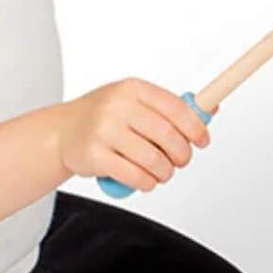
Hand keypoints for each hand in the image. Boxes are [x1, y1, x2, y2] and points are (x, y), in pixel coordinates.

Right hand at [56, 80, 212, 193]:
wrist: (62, 132)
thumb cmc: (104, 117)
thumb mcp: (134, 101)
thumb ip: (168, 107)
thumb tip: (210, 108)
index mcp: (133, 89)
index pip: (175, 107)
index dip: (195, 127)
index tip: (202, 140)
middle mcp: (117, 106)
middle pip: (167, 135)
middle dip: (182, 154)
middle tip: (180, 160)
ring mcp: (104, 131)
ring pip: (153, 159)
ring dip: (165, 172)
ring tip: (162, 172)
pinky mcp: (95, 156)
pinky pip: (135, 176)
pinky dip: (147, 183)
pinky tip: (146, 179)